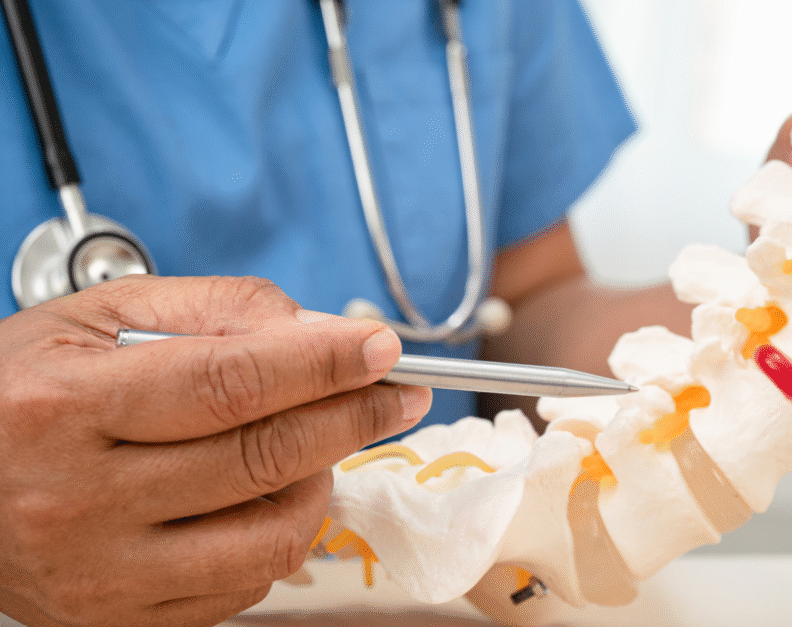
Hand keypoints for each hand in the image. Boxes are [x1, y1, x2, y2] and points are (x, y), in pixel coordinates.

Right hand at [0, 276, 430, 626]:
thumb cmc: (22, 390)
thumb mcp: (99, 317)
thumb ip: (215, 309)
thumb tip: (319, 330)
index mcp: (64, 408)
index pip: (231, 382)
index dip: (323, 363)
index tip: (381, 347)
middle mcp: (78, 500)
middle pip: (262, 457)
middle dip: (354, 417)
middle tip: (397, 393)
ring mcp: (101, 574)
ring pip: (271, 535)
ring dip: (323, 482)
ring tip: (320, 445)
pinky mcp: (121, 620)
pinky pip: (246, 585)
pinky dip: (280, 534)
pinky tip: (268, 495)